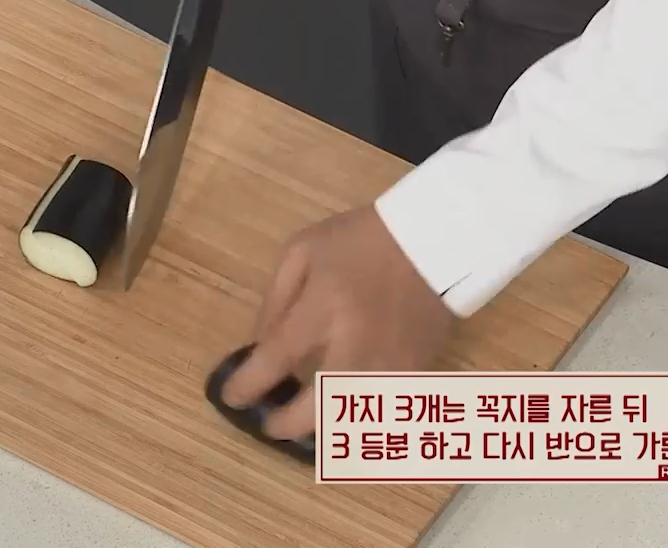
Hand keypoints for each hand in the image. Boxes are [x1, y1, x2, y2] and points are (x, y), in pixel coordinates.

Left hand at [221, 205, 455, 439]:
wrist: (434, 239)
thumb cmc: (360, 240)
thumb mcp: (301, 252)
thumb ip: (275, 301)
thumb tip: (257, 346)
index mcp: (324, 307)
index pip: (277, 358)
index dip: (248, 385)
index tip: (233, 396)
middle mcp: (357, 343)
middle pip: (317, 406)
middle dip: (287, 425)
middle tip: (271, 426)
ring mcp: (390, 364)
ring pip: (354, 419)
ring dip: (323, 428)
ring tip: (305, 424)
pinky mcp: (416, 372)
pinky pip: (382, 410)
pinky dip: (359, 419)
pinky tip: (342, 413)